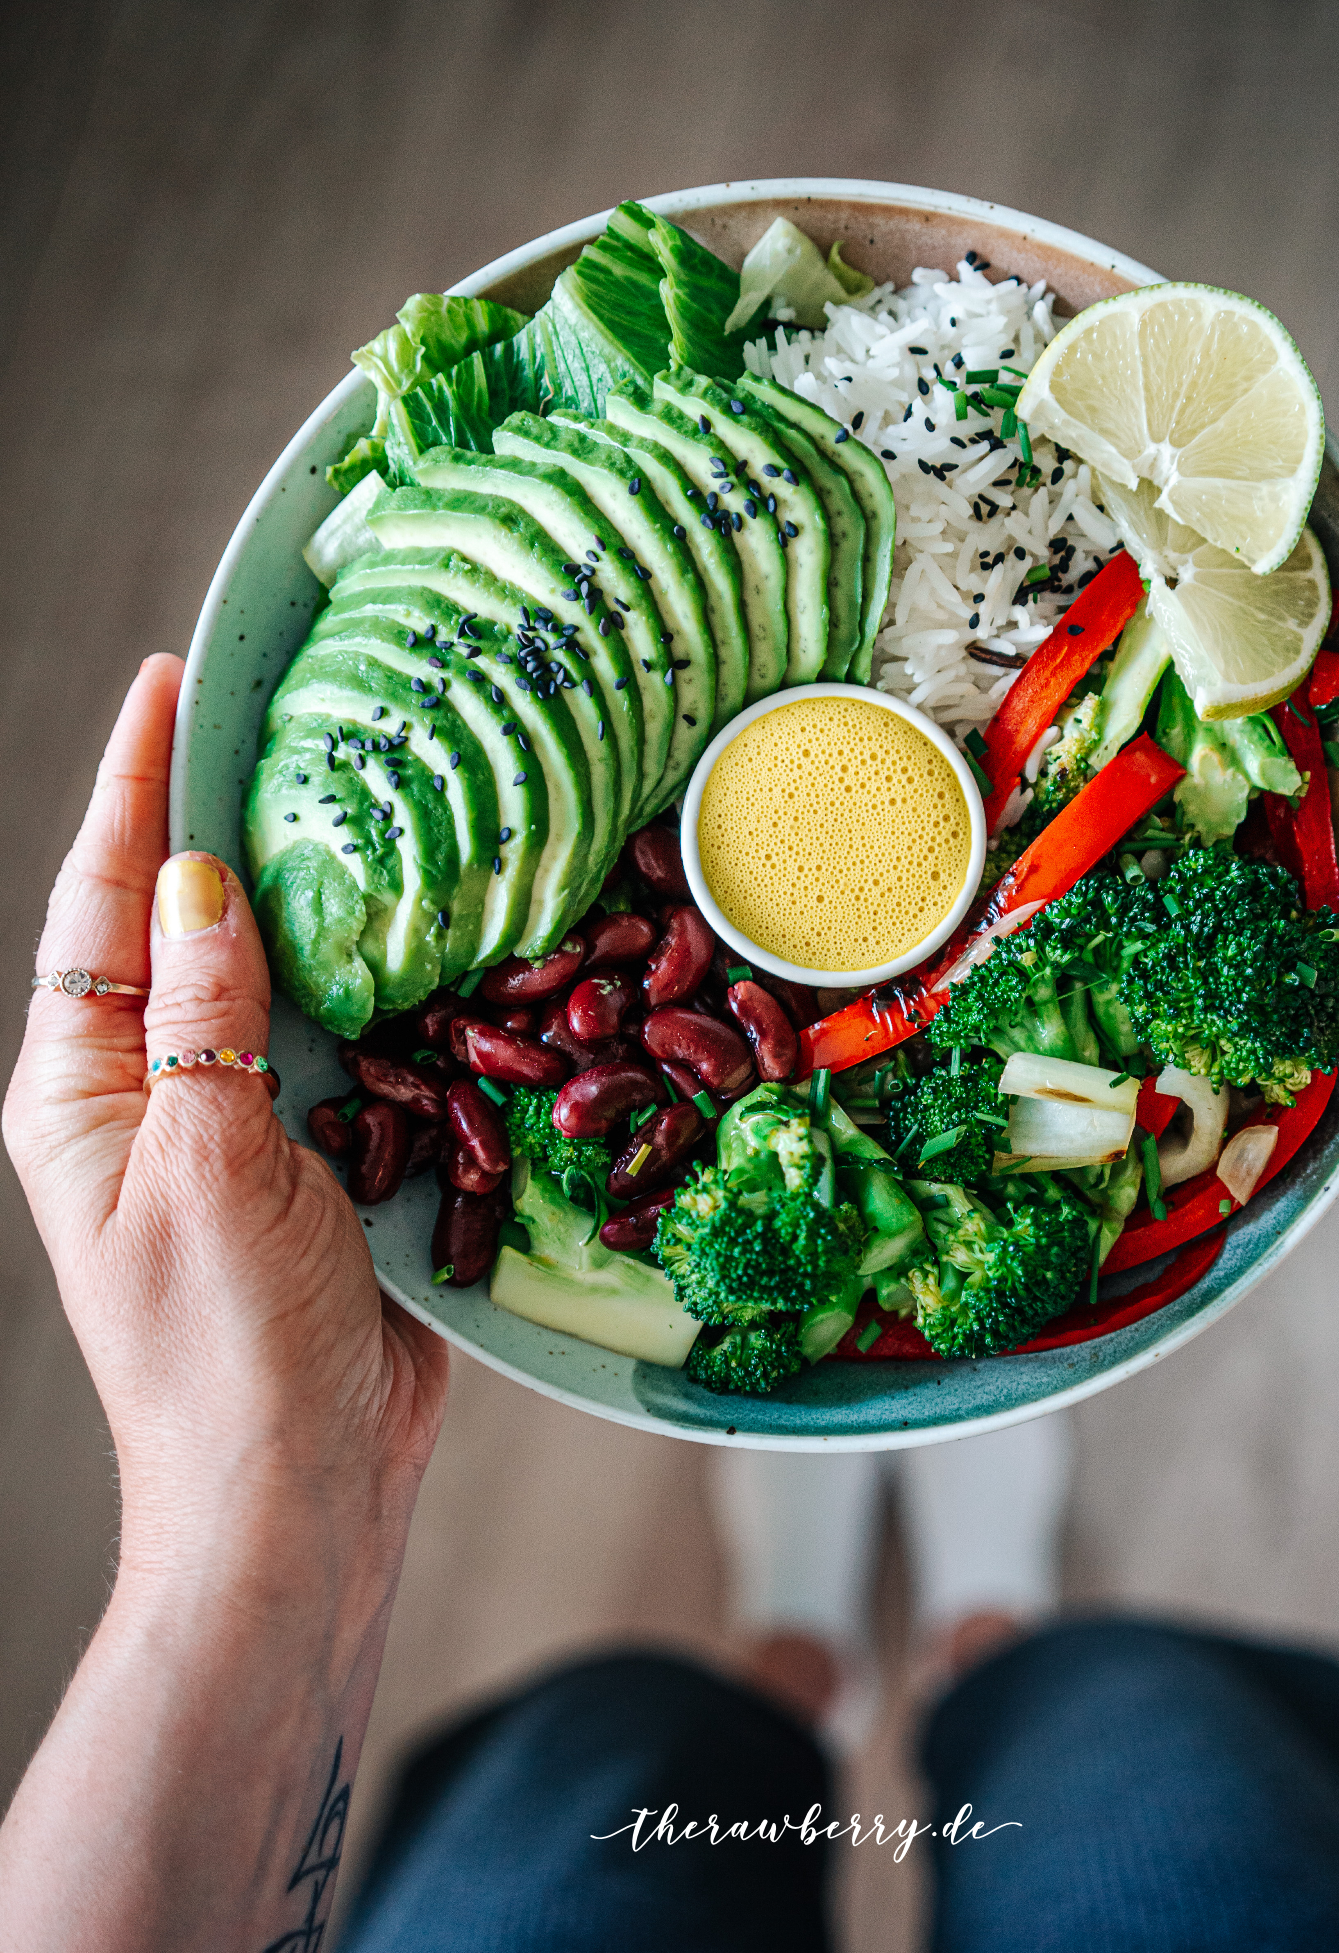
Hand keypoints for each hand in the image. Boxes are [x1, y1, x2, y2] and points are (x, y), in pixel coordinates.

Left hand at [2, 654, 448, 1578]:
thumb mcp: (210, 1168)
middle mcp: (149, 1094)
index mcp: (81, 1093)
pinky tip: (422, 929)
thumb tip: (203, 881)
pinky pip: (343, 1041)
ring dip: (310, 896)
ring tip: (357, 793)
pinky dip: (377, 981)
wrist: (298, 1490)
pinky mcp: (318, 1159)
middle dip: (220, 817)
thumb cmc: (225, 1355)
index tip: (172, 683)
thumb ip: (207, 1021)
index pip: (102, 906)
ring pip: (273, 977)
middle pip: (181, 924)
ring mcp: (235, 1126)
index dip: (136, 789)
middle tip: (279, 709)